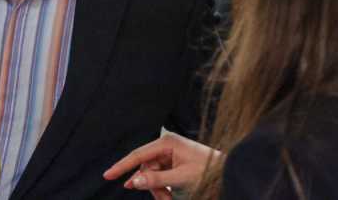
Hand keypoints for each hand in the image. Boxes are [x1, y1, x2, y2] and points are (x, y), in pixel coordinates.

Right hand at [103, 132, 219, 199]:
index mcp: (167, 142)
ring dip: (159, 191)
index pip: (138, 154)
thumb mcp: (181, 179)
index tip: (107, 175)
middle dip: (152, 187)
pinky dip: (164, 190)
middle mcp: (167, 146)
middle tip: (165, 199)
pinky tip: (172, 195)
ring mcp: (171, 155)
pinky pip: (160, 178)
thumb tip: (134, 181)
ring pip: (152, 176)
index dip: (122, 166)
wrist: (229, 175)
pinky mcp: (174, 164)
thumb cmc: (209, 173)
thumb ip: (156, 179)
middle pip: (145, 169)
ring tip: (171, 199)